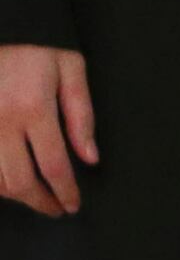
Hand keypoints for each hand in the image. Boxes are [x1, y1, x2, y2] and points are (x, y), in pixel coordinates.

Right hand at [0, 43, 96, 217]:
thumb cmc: (35, 51)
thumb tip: (90, 157)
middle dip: (41, 202)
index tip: (72, 204)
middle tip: (56, 209)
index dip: (65, 191)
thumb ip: (82, 114)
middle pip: (20, 181)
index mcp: (34, 109)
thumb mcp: (70, 70)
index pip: (54, 165)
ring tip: (36, 198)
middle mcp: (1, 123)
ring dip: (16, 197)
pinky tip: (9, 185)